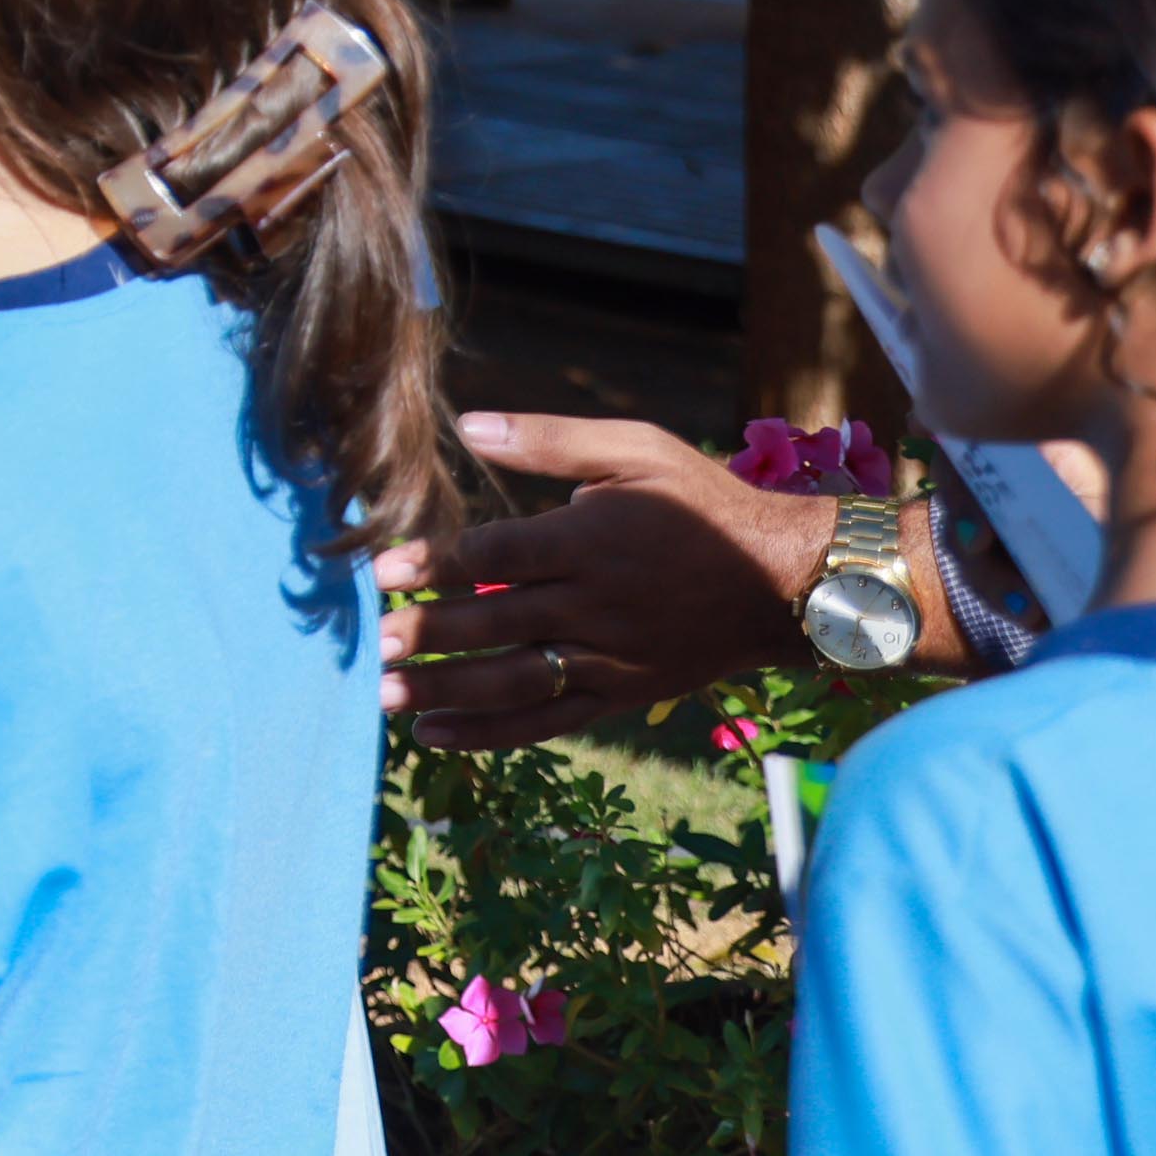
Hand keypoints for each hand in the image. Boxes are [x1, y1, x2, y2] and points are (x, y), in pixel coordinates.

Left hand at [375, 413, 826, 748]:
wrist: (782, 579)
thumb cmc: (703, 502)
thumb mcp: (636, 448)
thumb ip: (550, 438)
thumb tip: (467, 424)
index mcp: (591, 539)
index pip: (497, 557)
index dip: (437, 565)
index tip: (385, 572)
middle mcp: (595, 604)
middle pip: (497, 625)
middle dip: (430, 636)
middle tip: (373, 643)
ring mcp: (608, 657)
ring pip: (514, 681)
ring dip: (446, 691)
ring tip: (384, 696)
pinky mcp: (619, 694)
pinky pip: (546, 720)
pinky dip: (489, 732)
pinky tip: (434, 731)